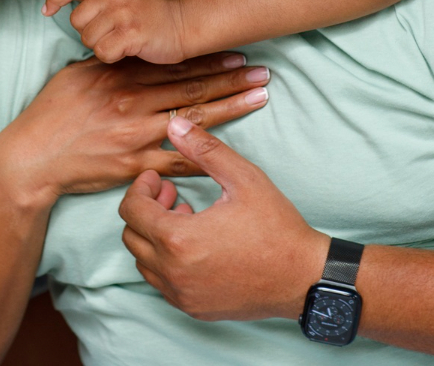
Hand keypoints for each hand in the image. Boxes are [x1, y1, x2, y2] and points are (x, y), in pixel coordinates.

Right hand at [0, 55, 271, 212]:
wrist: (32, 157)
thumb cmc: (50, 114)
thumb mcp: (76, 75)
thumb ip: (108, 63)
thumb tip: (130, 49)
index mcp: (119, 76)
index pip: (174, 64)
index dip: (209, 59)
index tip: (237, 53)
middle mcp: (132, 101)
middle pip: (193, 88)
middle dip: (232, 79)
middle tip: (263, 72)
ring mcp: (136, 133)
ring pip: (194, 119)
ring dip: (231, 107)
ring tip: (259, 97)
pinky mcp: (134, 164)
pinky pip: (178, 161)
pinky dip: (206, 156)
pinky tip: (233, 153)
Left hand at [43, 0, 189, 63]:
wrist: (184, 22)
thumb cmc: (151, 10)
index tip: (47, 10)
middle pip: (76, 21)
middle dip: (89, 31)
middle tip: (111, 30)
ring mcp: (123, 13)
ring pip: (88, 39)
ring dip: (101, 44)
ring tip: (121, 38)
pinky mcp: (131, 34)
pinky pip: (102, 52)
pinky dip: (111, 56)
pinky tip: (126, 49)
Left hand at [119, 116, 328, 321]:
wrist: (303, 278)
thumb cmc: (276, 228)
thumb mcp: (243, 178)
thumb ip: (205, 149)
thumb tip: (174, 125)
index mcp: (178, 239)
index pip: (131, 210)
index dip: (140, 188)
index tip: (159, 178)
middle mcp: (173, 272)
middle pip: (132, 236)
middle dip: (146, 210)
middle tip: (172, 195)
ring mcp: (182, 295)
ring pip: (143, 263)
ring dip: (154, 237)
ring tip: (185, 217)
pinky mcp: (193, 309)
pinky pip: (162, 284)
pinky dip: (166, 262)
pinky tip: (194, 245)